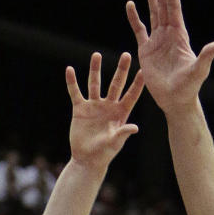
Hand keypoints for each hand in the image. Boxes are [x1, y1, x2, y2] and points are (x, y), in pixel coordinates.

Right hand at [66, 51, 144, 174]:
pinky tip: (69, 70)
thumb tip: (135, 127)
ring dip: (95, 69)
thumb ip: (123, 133)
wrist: (87, 159)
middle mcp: (108, 106)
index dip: (137, 84)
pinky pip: (75, 93)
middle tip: (127, 55)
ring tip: (96, 55)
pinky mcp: (80, 109)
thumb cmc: (104, 154)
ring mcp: (94, 106)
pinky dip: (72, 82)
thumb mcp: (115, 143)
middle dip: (121, 70)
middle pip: (116, 84)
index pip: (131, 96)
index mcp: (120, 113)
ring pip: (95, 84)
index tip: (143, 71)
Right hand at [126, 0, 213, 114]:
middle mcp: (169, 34)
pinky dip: (134, 18)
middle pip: (164, 6)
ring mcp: (157, 41)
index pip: (174, 8)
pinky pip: (139, 30)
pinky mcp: (146, 51)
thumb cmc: (189, 87)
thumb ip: (206, 56)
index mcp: (179, 35)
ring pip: (153, 14)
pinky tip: (130, 5)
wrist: (175, 100)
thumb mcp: (199, 70)